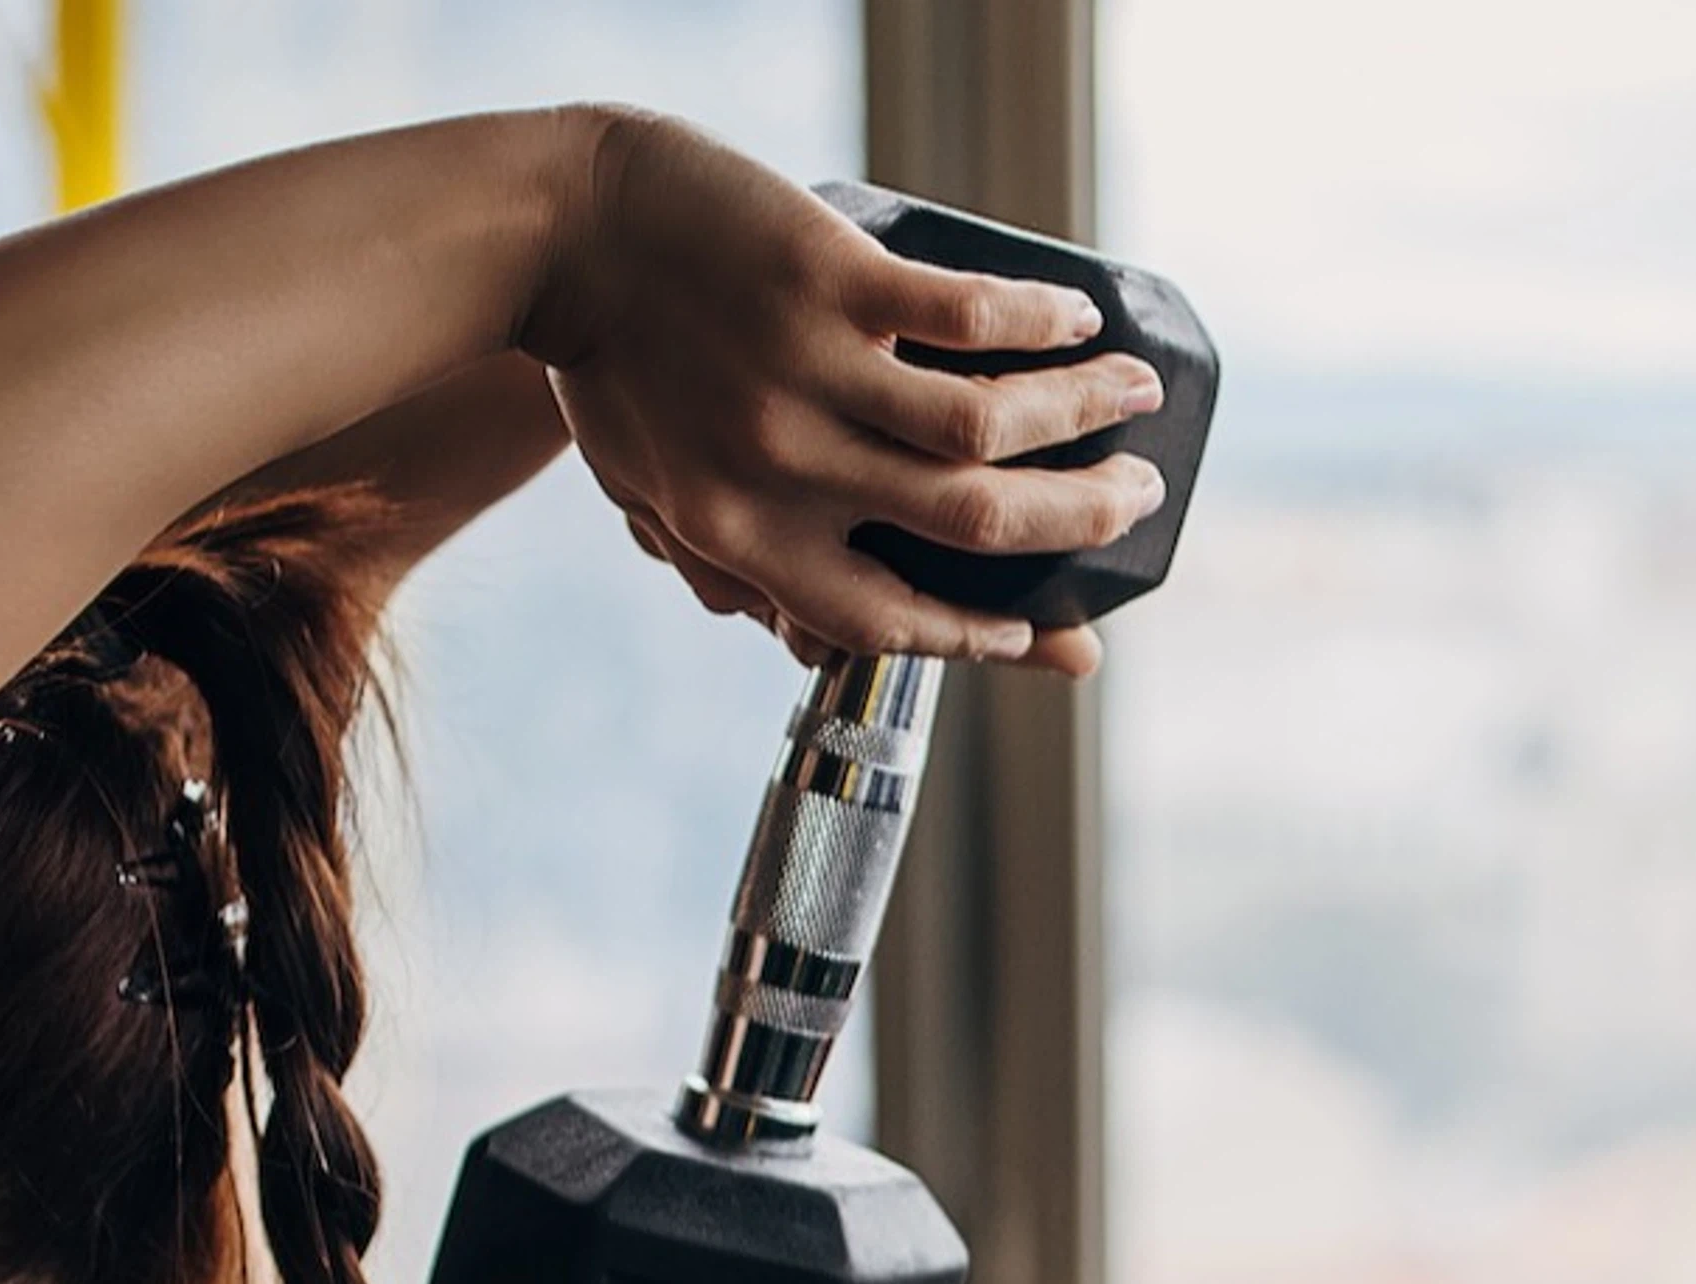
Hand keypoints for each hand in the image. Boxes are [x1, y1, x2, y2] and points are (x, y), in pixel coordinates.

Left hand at [523, 111, 1167, 677]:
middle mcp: (783, 469)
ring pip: (989, 426)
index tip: (1043, 636)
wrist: (556, 230)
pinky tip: (1080, 318)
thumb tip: (801, 642)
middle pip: (970, 524)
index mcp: (741, 536)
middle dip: (1078, 520)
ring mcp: (809, 371)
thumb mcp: (649, 491)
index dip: (977, 641)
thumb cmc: (608, 365)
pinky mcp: (830, 276)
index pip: (885, 620)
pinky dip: (1041, 321)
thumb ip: (724, 565)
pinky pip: (966, 314)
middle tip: (1137, 498)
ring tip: (1139, 395)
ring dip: (1087, 415)